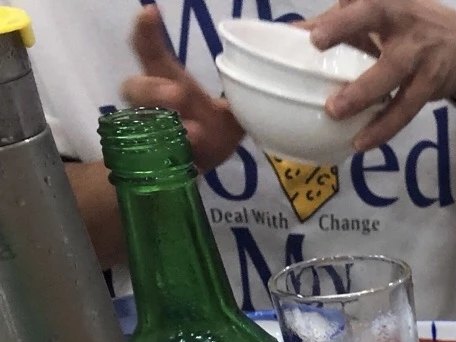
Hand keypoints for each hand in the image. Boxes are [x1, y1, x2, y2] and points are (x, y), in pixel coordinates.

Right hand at [121, 7, 243, 172]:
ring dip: (165, 125)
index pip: (150, 52)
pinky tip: (189, 156)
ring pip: (139, 120)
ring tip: (193, 132)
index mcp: (169, 83)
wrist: (199, 168)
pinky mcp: (147, 157)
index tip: (150, 12)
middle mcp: (151, 103)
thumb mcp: (231, 114)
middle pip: (136, 87)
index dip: (145, 32)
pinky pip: (148, 155)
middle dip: (155, 90)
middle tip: (180, 95)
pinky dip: (170, 155)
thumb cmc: (211, 132)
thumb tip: (275, 73)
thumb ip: (244, 95)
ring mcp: (145, 130)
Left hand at [307, 0, 455, 151]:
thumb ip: (337, 20)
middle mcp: (407, 27)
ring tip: (337, 116)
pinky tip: (364, 141)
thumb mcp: (377, 12)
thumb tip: (290, 33)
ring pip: (394, 81)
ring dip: (367, 101)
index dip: (340, 23)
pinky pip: (406, 109)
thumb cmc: (409, 24)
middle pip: (383, 45)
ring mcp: (421, 57)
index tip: (315, 39)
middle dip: (357, 67)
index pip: (364, 8)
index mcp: (389, 4)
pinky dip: (384, 127)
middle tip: (330, 93)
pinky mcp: (430, 84)